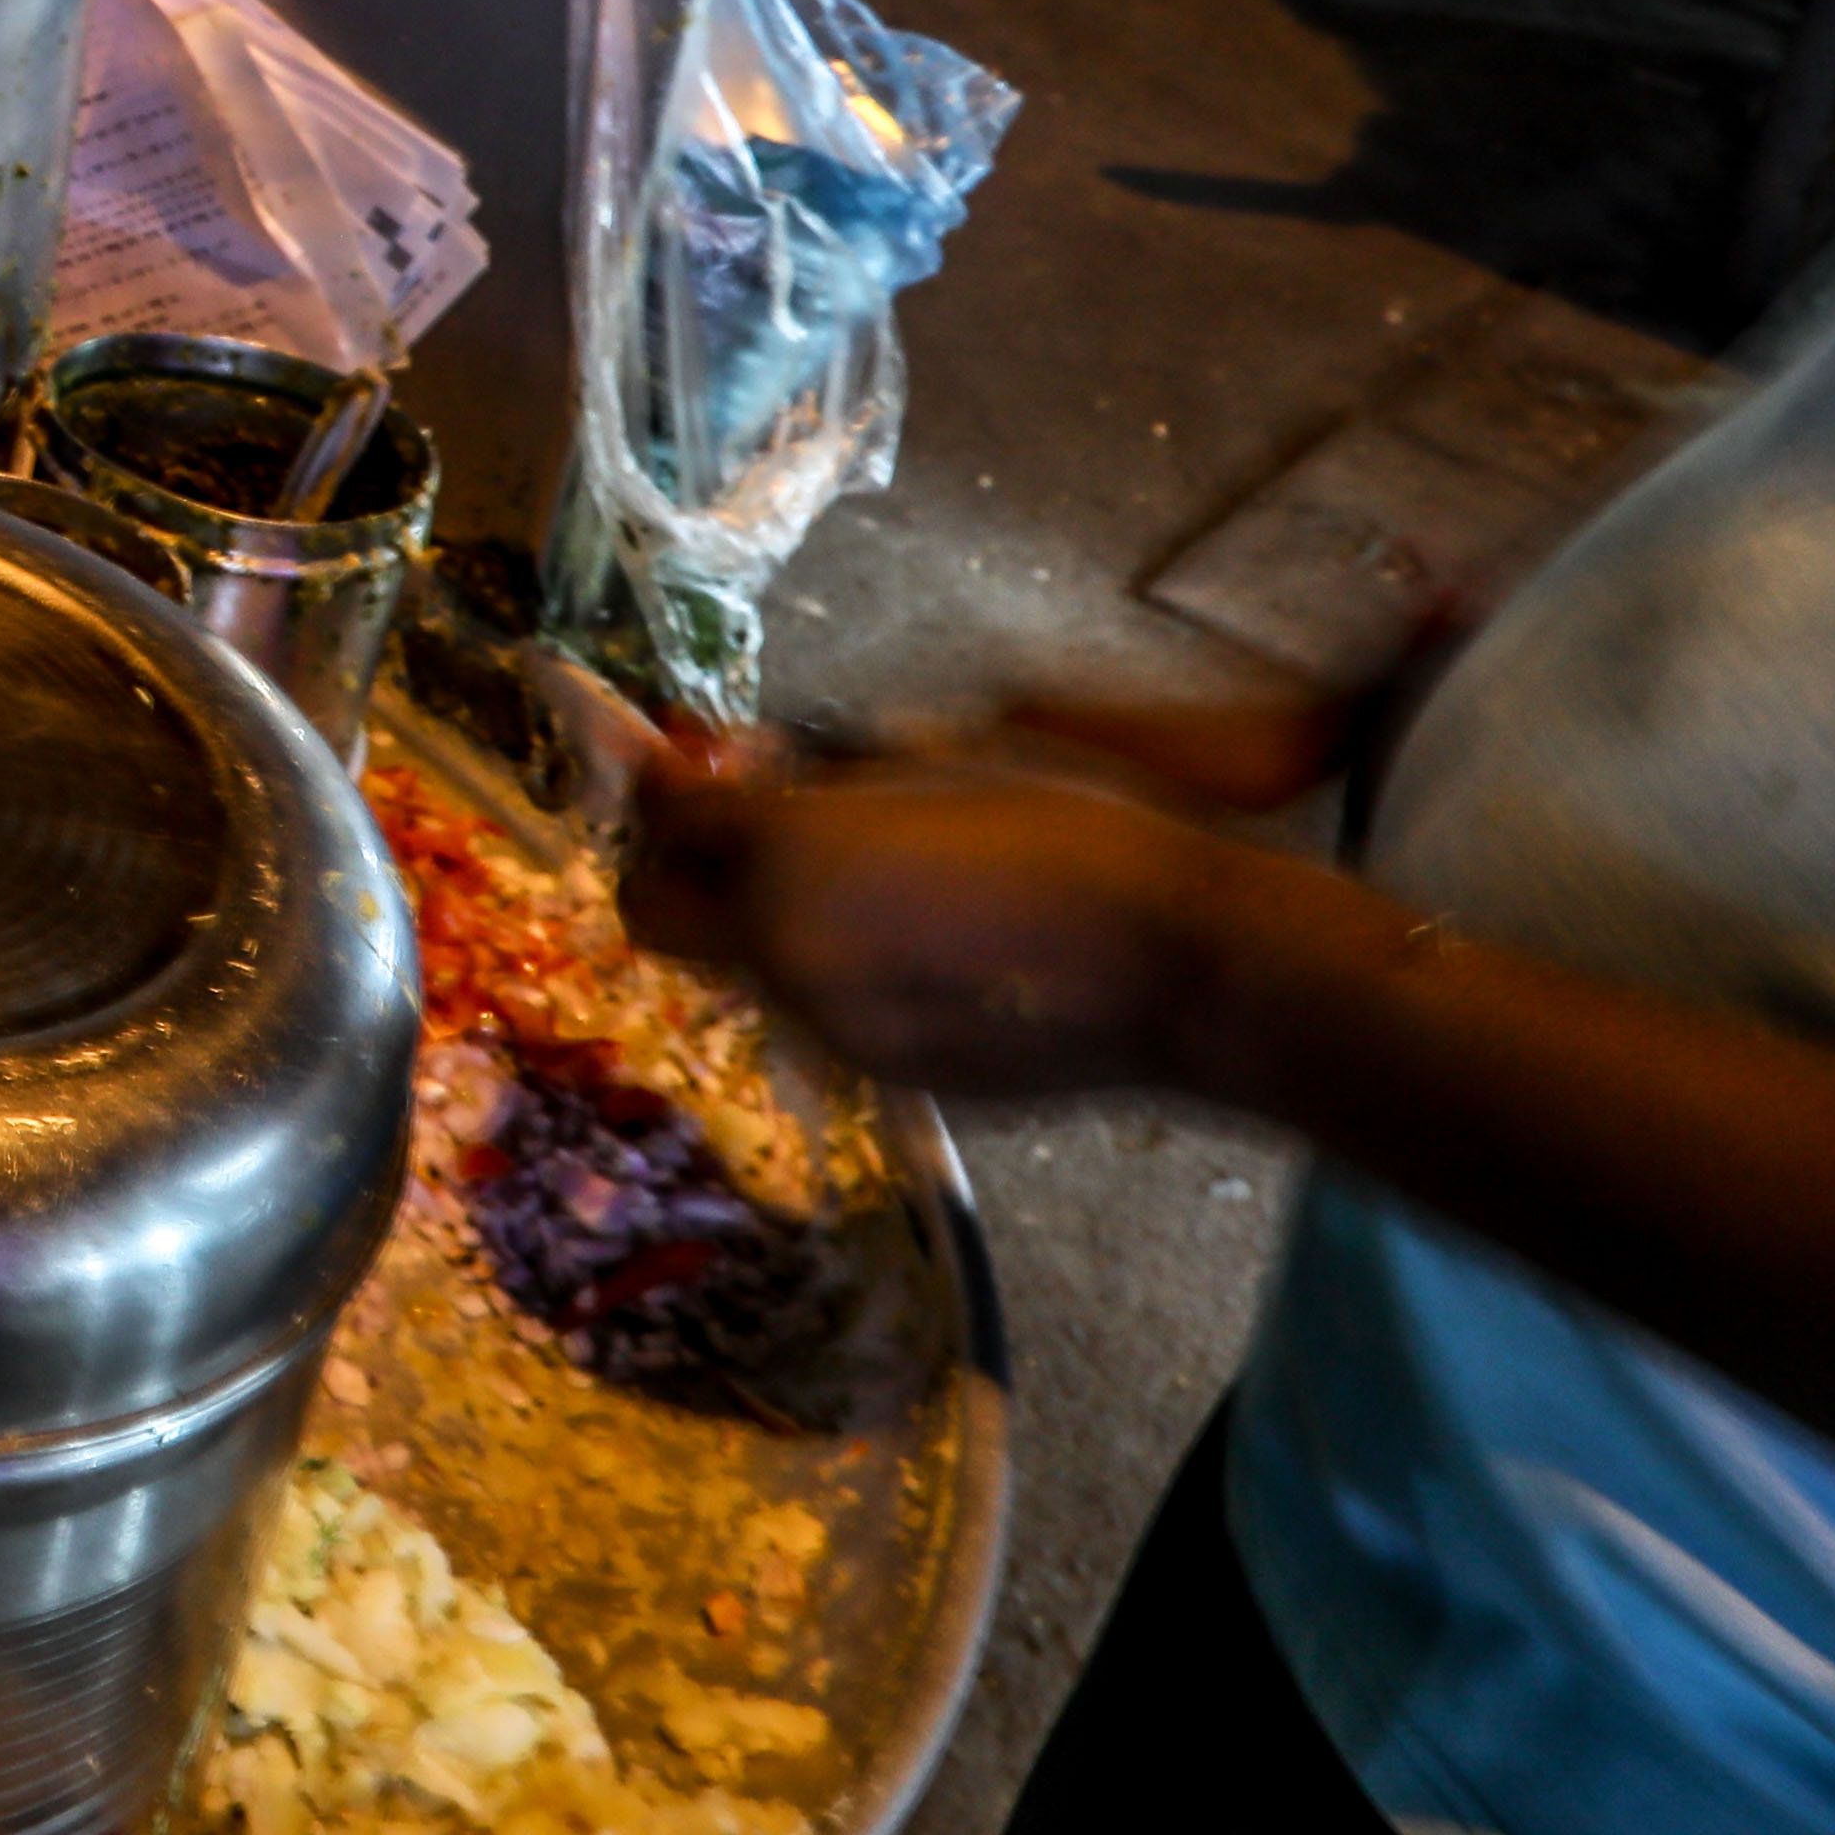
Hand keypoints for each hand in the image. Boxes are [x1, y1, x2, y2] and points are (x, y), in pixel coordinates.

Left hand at [623, 738, 1314, 1099]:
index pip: (670, 818)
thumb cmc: (1076, 829)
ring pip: (738, 966)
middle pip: (658, 916)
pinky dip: (828, 968)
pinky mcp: (879, 1074)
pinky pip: (816, 1009)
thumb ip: (825, 770)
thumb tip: (748, 767)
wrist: (1176, 962)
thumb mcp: (942, 760)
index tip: (692, 764)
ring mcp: (828, 1026)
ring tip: (856, 880)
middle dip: (673, 868)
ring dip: (759, 919)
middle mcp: (783, 951)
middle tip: (730, 829)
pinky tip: (915, 942)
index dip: (669, 783)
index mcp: (791, 855)